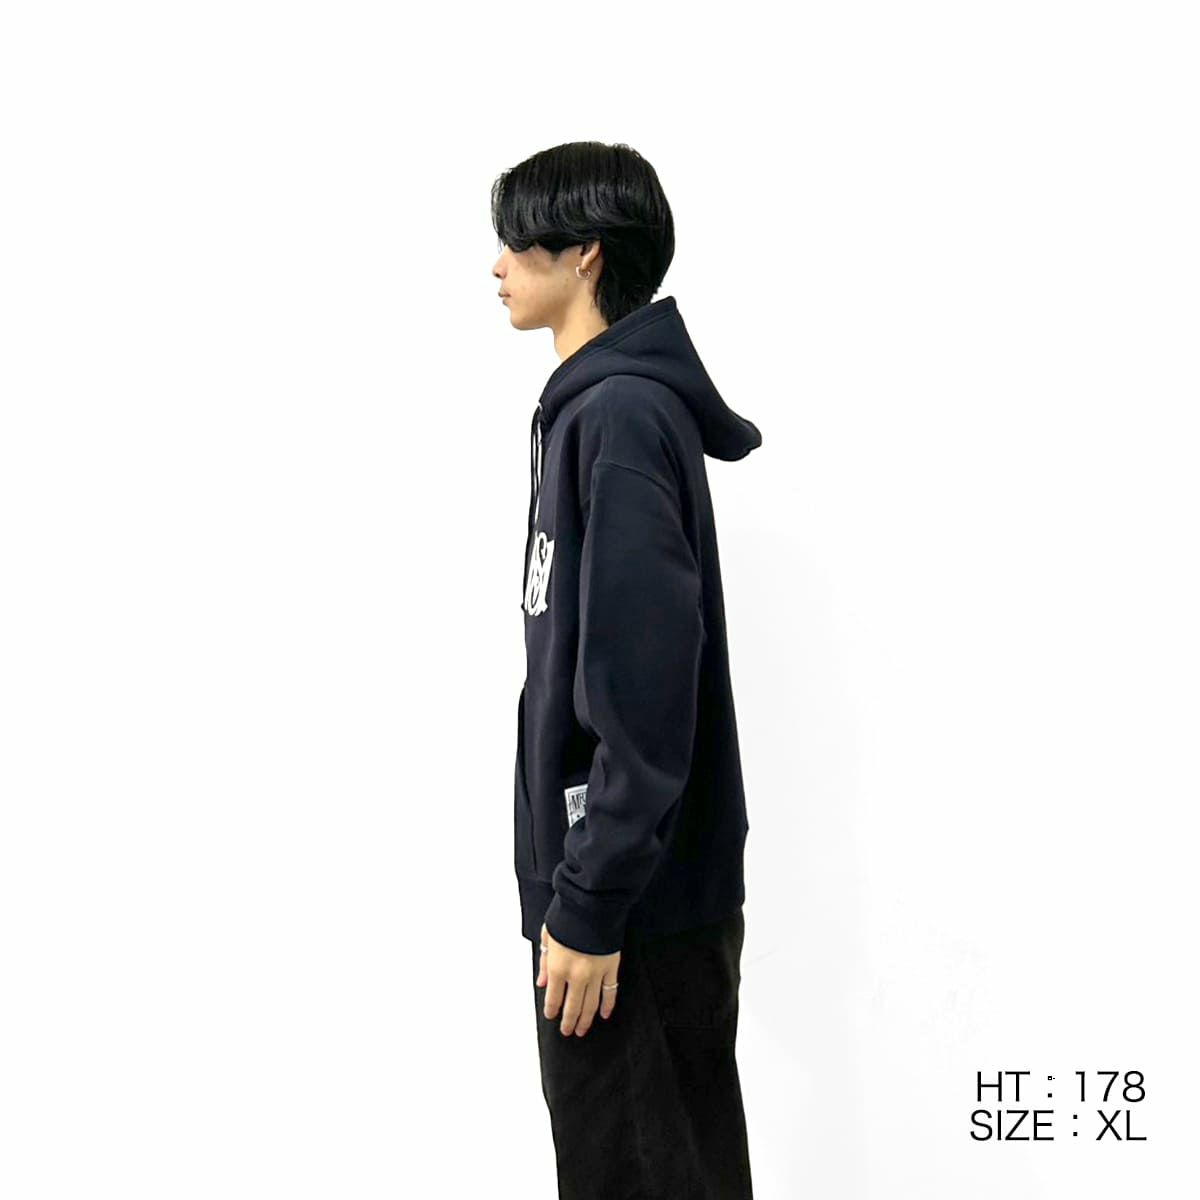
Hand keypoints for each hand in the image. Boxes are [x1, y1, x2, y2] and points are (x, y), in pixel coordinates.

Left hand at [537, 921, 621, 1036]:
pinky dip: (608, 1005)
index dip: (552, 1010)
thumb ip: (545, 962)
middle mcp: (576, 975)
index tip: (552, 1016)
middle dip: (569, 1022)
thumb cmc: (568, 916)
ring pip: (591, 1004)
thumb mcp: (548, 936)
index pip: (554, 998)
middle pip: (572, 1007)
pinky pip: (610, 991)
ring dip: (586, 1020)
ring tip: (582, 1029)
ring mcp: (595, 973)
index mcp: (558, 967)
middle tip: (567, 1031)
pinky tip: (605, 1014)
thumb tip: (542, 981)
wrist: (591, 904)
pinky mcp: (611, 967)